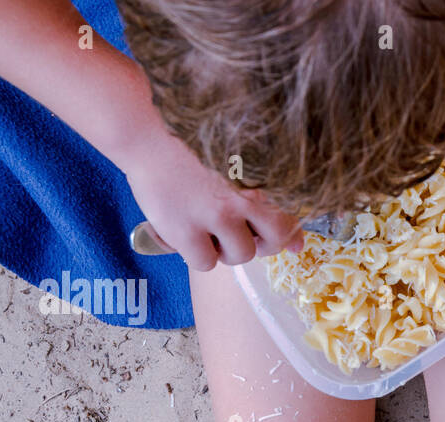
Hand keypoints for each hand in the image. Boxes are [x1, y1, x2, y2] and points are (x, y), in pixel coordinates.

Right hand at [119, 126, 302, 270]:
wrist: (147, 135)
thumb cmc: (192, 148)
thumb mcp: (238, 161)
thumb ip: (267, 195)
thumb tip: (298, 243)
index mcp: (259, 179)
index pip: (290, 217)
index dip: (290, 234)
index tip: (292, 242)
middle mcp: (243, 199)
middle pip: (273, 241)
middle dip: (260, 242)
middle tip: (240, 233)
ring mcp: (215, 216)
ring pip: (241, 255)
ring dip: (227, 249)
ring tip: (207, 229)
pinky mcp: (187, 231)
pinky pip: (207, 263)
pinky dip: (199, 255)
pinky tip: (188, 235)